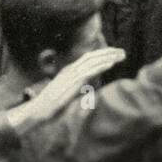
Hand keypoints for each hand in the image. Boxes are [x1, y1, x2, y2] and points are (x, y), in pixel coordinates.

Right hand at [5, 48, 126, 133]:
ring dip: (108, 57)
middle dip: (108, 52)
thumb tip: (89, 92)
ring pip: (93, 61)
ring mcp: (71, 74)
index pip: (88, 58)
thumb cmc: (51, 106)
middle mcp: (70, 69)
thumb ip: (78, 91)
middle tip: (122, 51)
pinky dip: (101, 66)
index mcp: (69, 71)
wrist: (39, 109)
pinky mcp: (73, 82)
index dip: (101, 55)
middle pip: (92, 56)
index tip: (114, 54)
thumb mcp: (67, 95)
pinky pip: (90, 71)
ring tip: (121, 55)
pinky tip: (111, 64)